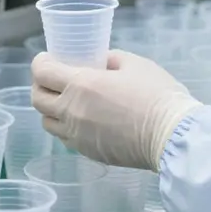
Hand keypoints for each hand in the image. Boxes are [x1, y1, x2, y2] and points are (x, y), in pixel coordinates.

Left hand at [31, 50, 201, 170]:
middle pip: (37, 99)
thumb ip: (110, 59)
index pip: (42, 73)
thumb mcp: (134, 63)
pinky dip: (66, 126)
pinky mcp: (88, 152)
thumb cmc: (156, 94)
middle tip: (53, 78)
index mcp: (81, 85)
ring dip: (51, 108)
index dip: (40, 63)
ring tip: (66, 100)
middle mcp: (72, 111)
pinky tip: (82, 118)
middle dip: (40, 85)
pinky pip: (65, 138)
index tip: (48, 59)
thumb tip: (100, 61)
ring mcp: (78, 135)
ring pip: (47, 122)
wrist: (173, 136)